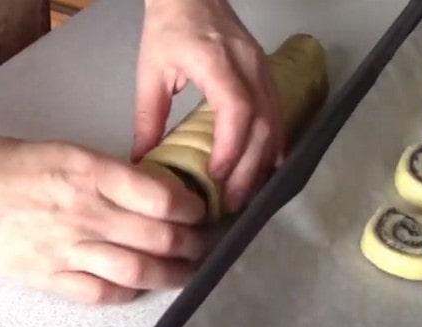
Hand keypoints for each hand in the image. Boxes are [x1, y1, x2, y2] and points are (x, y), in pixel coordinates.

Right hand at [0, 125, 205, 303]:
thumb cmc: (12, 166)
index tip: (200, 212)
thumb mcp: (71, 152)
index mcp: (92, 173)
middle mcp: (85, 212)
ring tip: (186, 273)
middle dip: (192, 245)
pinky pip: (102, 293)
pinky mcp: (50, 277)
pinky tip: (141, 287)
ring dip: (172, 275)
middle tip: (204, 245)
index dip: (191, 209)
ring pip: (138, 270)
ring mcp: (68, 248)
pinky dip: (129, 292)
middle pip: (159, 237)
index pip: (161, 197)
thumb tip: (158, 192)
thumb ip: (114, 175)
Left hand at [133, 0, 283, 212]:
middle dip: (249, 168)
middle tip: (233, 202)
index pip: (236, 109)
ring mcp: (263, 69)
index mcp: (216, 62)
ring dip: (263, 161)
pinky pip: (278, 114)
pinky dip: (273, 144)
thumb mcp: (150, 72)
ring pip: (275, 122)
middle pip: (261, 124)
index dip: (230, 147)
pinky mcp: (267, 75)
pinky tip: (265, 167)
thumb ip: (148, 118)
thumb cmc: (168, 29)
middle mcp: (248, 66)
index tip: (215, 176)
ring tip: (247, 192)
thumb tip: (143, 162)